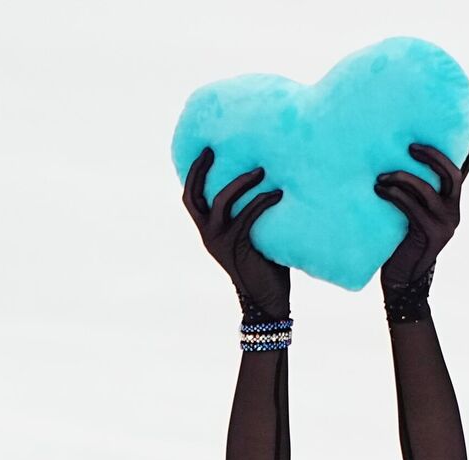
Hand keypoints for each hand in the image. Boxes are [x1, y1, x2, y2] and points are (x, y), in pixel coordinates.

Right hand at [182, 146, 290, 321]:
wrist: (266, 301)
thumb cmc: (267, 266)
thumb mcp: (253, 235)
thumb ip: (253, 214)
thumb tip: (273, 181)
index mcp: (208, 231)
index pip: (191, 198)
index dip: (194, 174)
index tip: (205, 150)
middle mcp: (208, 235)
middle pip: (193, 197)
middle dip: (200, 170)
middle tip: (213, 149)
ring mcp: (220, 241)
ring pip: (222, 201)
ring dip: (240, 182)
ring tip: (260, 169)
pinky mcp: (237, 247)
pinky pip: (247, 217)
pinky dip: (262, 202)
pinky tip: (278, 194)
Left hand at [375, 136, 468, 321]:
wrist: (403, 282)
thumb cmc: (400, 243)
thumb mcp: (410, 215)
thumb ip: (411, 194)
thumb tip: (387, 162)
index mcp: (451, 203)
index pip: (464, 169)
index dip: (468, 147)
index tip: (467, 123)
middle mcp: (454, 210)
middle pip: (452, 173)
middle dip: (432, 156)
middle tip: (410, 146)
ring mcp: (445, 223)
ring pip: (427, 189)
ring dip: (402, 178)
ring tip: (381, 176)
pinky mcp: (430, 234)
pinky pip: (411, 207)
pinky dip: (394, 195)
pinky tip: (379, 190)